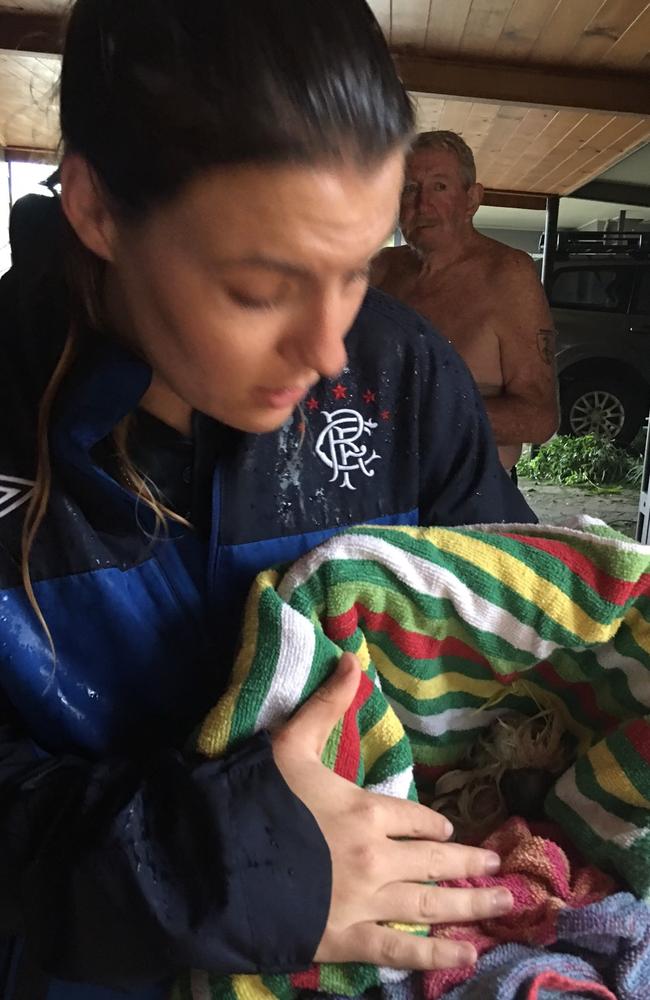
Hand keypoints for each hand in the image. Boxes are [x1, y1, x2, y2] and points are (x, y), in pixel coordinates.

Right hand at [272, 653, 512, 970]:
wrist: (219, 861)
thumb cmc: (256, 798)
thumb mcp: (289, 742)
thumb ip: (325, 706)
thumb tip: (351, 660)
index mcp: (364, 811)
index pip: (414, 819)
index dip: (434, 825)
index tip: (449, 831)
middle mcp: (376, 857)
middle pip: (434, 861)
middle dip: (470, 863)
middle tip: (499, 866)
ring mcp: (366, 902)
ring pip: (430, 904)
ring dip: (472, 905)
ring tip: (506, 904)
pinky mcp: (348, 939)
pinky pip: (401, 950)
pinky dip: (435, 956)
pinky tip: (465, 956)